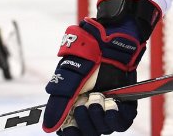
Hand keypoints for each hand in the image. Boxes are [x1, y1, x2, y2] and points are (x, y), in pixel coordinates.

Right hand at [43, 0, 159, 134]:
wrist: (109, 45)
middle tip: (83, 104)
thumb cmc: (86, 60)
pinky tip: (110, 106)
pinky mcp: (124, 106)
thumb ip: (59, 104)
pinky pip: (121, 124)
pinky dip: (114, 118)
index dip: (71, 132)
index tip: (69, 128)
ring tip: (97, 98)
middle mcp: (92, 111)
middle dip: (85, 122)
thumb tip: (49, 127)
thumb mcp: (68, 80)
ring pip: (103, 129)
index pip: (72, 131)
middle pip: (88, 132)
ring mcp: (107, 109)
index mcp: (75, 107)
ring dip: (98, 117)